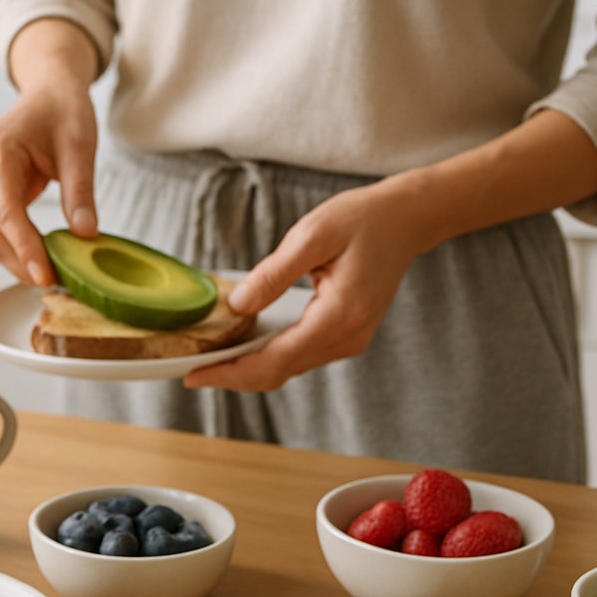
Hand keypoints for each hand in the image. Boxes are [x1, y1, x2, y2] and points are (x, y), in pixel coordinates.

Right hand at [0, 83, 98, 286]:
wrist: (48, 92)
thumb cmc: (64, 111)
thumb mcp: (80, 147)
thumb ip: (80, 192)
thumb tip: (86, 236)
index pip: (6, 212)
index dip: (25, 249)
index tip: (47, 276)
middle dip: (20, 262)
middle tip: (54, 283)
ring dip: (16, 259)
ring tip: (49, 275)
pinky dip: (15, 245)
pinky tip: (39, 258)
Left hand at [183, 183, 431, 391]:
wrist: (407, 220)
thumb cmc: (361, 219)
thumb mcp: (312, 235)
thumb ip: (273, 274)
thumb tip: (237, 307)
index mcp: (339, 316)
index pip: (274, 360)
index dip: (230, 372)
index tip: (193, 374)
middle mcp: (347, 339)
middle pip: (279, 372)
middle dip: (233, 376)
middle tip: (190, 373)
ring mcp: (349, 341)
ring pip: (289, 368)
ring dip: (249, 368)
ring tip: (208, 360)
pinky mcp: (346, 336)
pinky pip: (300, 355)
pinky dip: (269, 356)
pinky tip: (242, 345)